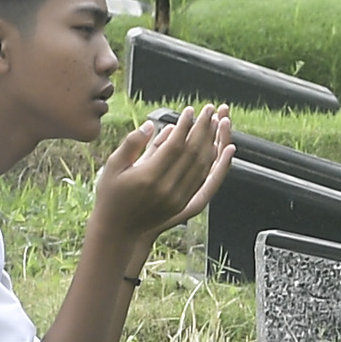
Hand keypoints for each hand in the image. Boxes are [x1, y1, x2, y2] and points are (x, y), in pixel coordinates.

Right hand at [91, 104, 231, 254]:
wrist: (121, 232)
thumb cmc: (112, 196)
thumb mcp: (113, 167)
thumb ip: (132, 144)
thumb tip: (152, 125)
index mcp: (148, 177)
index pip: (175, 146)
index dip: (185, 126)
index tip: (189, 111)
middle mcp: (168, 188)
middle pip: (193, 153)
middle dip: (204, 128)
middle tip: (210, 109)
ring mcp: (180, 198)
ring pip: (204, 165)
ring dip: (214, 141)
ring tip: (219, 121)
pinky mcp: (187, 204)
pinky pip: (208, 180)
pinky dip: (220, 163)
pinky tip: (228, 148)